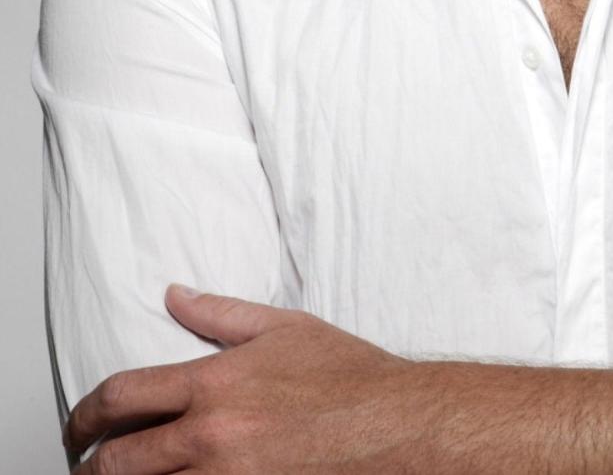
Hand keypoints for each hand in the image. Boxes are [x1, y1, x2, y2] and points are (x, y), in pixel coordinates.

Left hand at [62, 282, 442, 470]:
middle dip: (94, 466)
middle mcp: (211, 436)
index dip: (86, 414)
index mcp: (214, 383)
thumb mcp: (283, 327)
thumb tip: (174, 294)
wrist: (394, 425)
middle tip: (88, 467)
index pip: (123, 397)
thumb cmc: (346, 374)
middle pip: (120, 462)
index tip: (79, 425)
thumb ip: (219, 313)